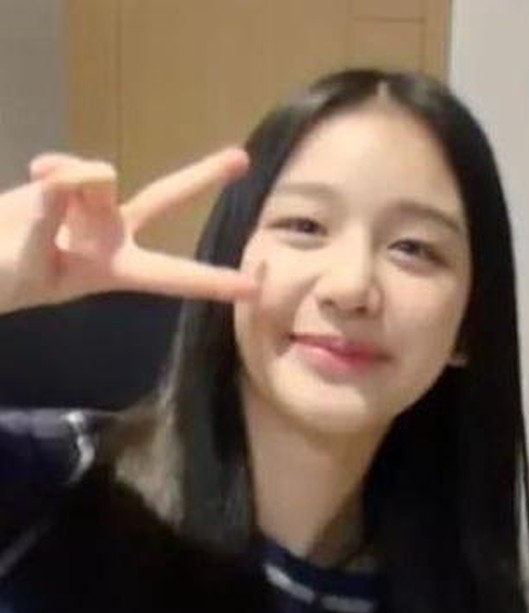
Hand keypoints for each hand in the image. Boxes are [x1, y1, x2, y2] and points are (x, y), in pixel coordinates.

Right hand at [0, 148, 256, 314]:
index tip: (255, 288)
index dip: (213, 283)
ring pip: (102, 175)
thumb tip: (73, 178)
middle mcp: (114, 235)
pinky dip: (51, 169)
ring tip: (41, 188)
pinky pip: (68, 166)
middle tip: (242, 159)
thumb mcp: (30, 262)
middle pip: (165, 199)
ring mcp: (94, 207)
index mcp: (115, 270)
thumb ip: (50, 219)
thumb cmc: (8, 277)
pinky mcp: (69, 183)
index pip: (173, 277)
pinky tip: (33, 177)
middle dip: (201, 177)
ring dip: (74, 180)